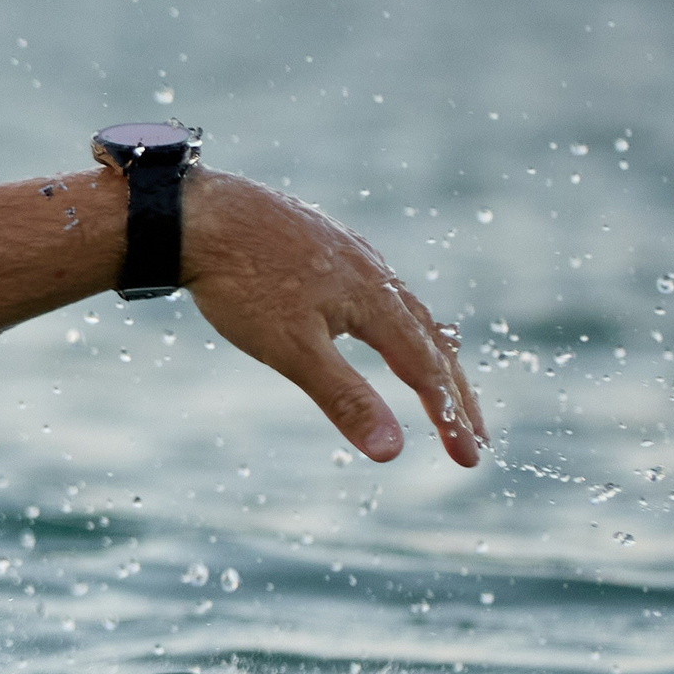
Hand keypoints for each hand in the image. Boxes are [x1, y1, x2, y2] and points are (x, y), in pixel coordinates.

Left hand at [177, 170, 486, 465]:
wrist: (197, 214)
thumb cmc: (241, 281)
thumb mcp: (292, 350)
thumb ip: (344, 398)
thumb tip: (393, 453)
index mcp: (376, 300)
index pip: (428, 370)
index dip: (451, 418)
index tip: (471, 460)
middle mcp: (375, 272)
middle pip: (432, 340)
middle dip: (455, 393)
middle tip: (476, 436)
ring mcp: (351, 254)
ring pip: (406, 310)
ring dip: (430, 352)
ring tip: (443, 383)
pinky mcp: (325, 244)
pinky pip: (378, 288)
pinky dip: (397, 319)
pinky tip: (381, 322)